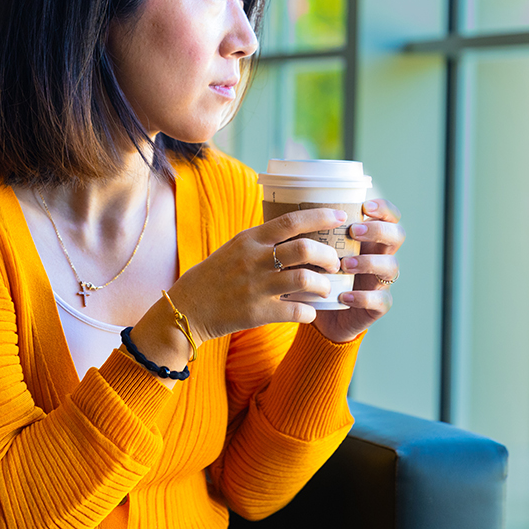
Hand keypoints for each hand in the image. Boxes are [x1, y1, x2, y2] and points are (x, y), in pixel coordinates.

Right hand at [169, 207, 344, 344]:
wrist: (188, 307)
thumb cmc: (214, 275)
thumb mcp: (235, 248)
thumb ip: (262, 240)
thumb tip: (296, 232)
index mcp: (250, 239)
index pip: (291, 221)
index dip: (320, 216)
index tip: (340, 216)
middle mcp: (254, 259)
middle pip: (304, 248)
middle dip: (328, 255)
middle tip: (335, 262)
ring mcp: (256, 287)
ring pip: (305, 279)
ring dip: (323, 284)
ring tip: (325, 287)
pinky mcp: (258, 313)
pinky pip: (297, 310)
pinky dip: (310, 310)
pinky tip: (310, 310)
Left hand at [312, 198, 403, 343]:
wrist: (318, 314)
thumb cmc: (316, 273)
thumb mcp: (313, 250)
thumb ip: (309, 231)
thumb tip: (282, 206)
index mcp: (367, 238)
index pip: (388, 216)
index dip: (384, 208)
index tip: (365, 206)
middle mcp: (379, 255)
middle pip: (397, 235)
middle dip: (378, 230)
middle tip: (353, 231)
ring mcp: (380, 281)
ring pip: (392, 266)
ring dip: (369, 262)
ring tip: (345, 265)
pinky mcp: (377, 305)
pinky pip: (381, 300)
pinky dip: (363, 297)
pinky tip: (344, 295)